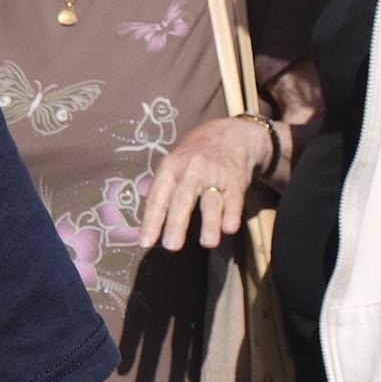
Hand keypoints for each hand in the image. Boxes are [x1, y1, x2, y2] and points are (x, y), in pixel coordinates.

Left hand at [137, 115, 274, 252]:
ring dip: (209, 222)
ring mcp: (215, 175)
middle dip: (176, 223)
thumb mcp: (172, 165)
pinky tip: (229, 228)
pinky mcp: (236, 180)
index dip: (150, 220)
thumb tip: (144, 223)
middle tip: (172, 246)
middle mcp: (191, 171)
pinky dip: (232, 213)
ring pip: (211, 201)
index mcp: (170, 168)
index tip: (145, 242)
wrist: (230, 135)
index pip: (157, 197)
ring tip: (207, 243)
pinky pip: (234, 199)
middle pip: (182, 199)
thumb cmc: (193, 158)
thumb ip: (160, 191)